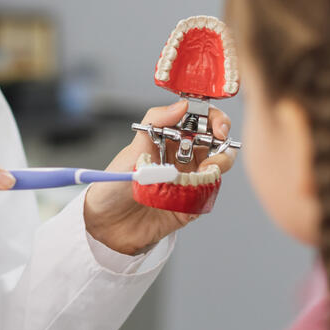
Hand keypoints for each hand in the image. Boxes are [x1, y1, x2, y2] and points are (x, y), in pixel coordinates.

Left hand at [83, 99, 236, 254]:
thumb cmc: (113, 184)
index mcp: (169, 141)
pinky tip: (194, 190)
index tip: (218, 126)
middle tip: (218, 147)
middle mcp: (181, 159)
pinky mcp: (190, 205)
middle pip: (216, 144)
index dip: (214, 120)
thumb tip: (182, 105)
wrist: (106, 224)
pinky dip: (208, 190)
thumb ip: (156, 122)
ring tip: (205, 171)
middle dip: (223, 143)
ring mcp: (188, 182)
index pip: (199, 122)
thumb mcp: (133, 148)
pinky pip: (209, 195)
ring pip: (218, 168)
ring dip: (218, 165)